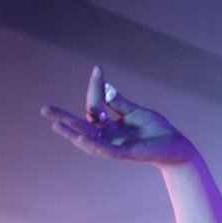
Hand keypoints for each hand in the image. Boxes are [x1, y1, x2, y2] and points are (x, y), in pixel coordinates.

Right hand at [41, 66, 198, 165]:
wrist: (177, 146)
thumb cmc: (158, 131)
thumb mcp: (137, 112)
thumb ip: (120, 104)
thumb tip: (104, 89)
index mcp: (111, 126)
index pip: (95, 106)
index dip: (95, 87)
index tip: (98, 68)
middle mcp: (110, 137)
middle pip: (83, 126)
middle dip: (64, 118)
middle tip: (44, 109)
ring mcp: (116, 146)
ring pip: (89, 141)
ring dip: (72, 133)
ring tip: (56, 125)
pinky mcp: (125, 153)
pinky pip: (105, 150)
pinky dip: (92, 144)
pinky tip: (80, 137)